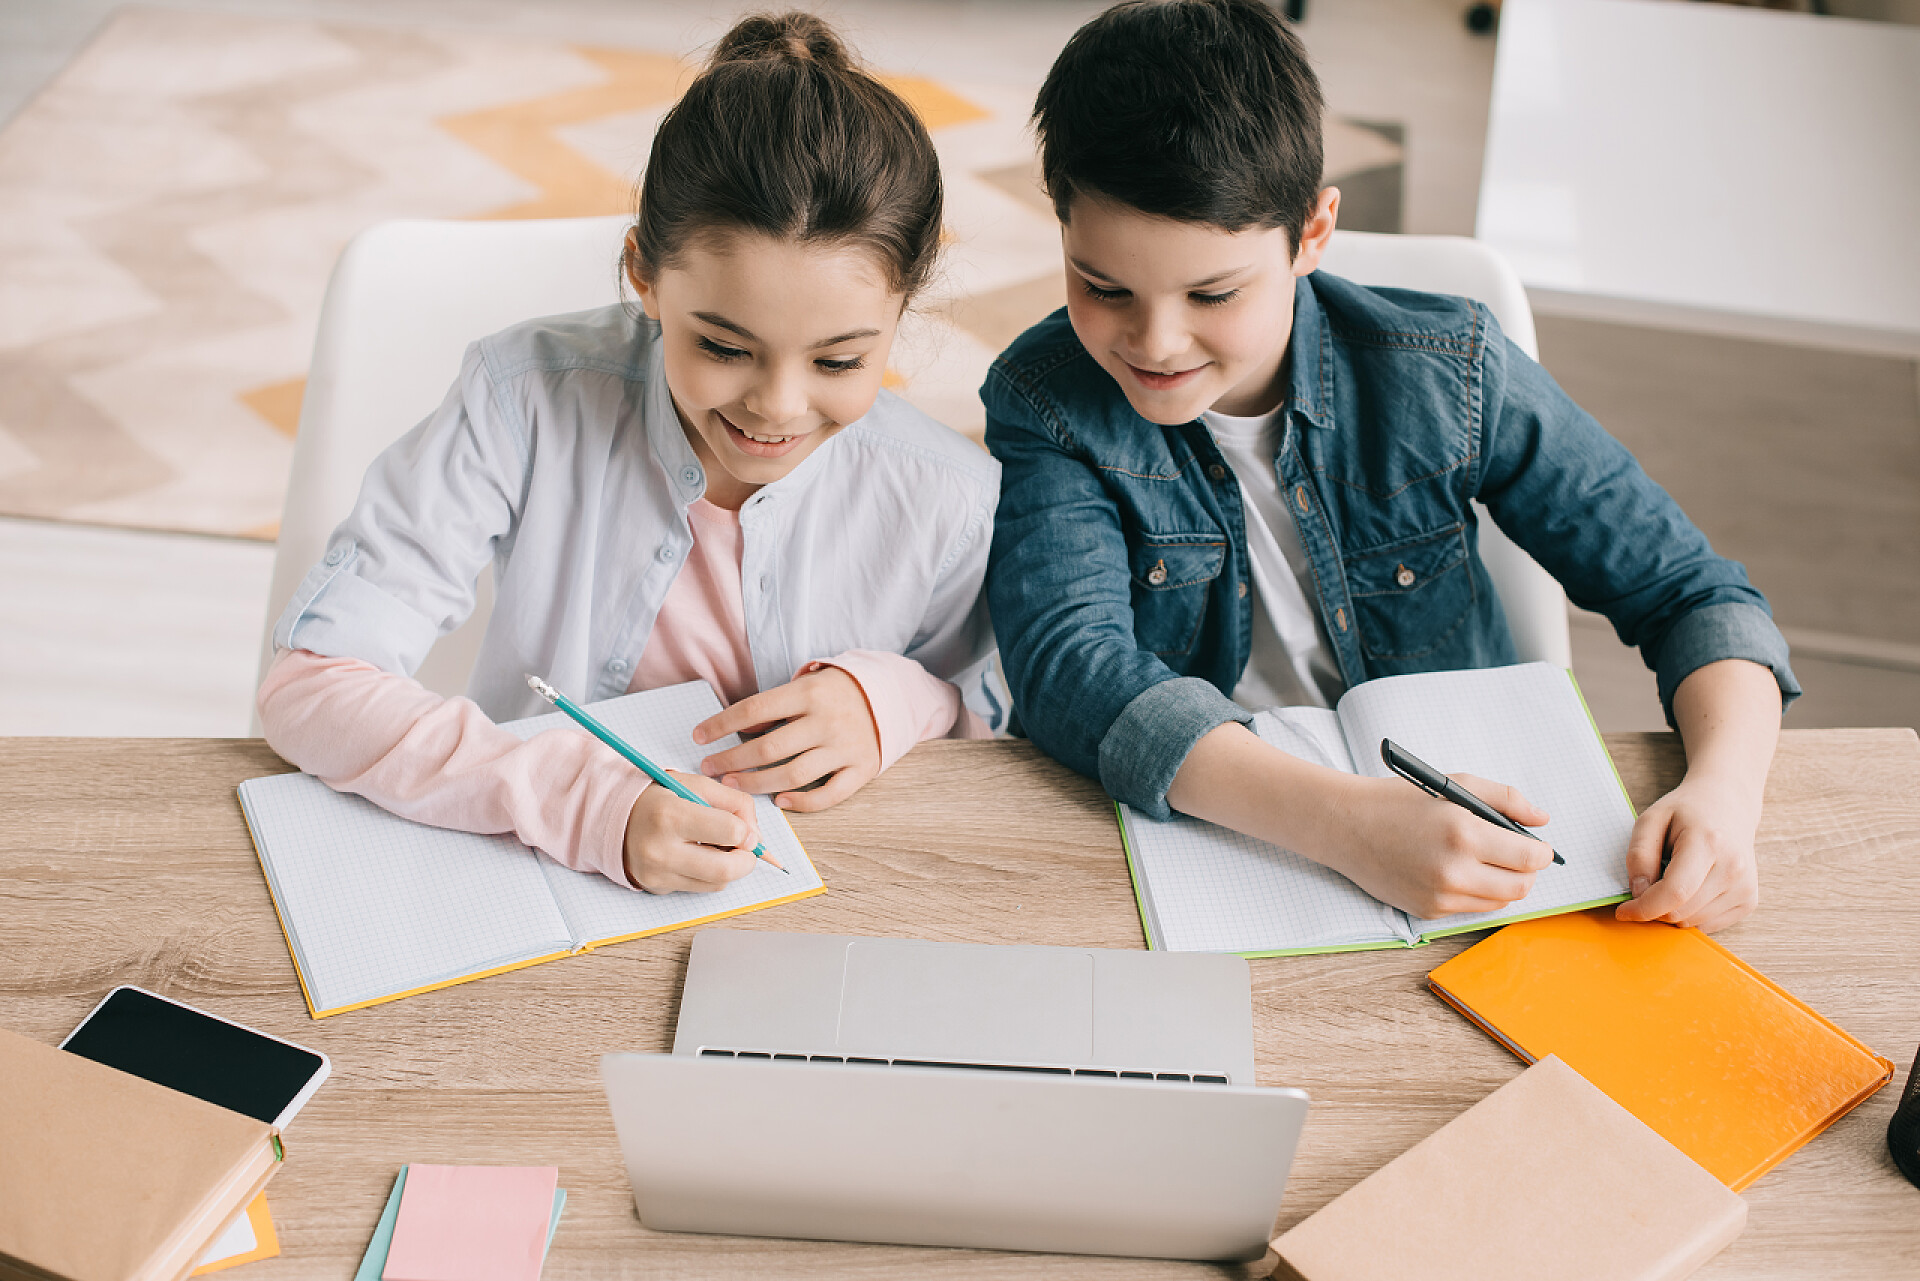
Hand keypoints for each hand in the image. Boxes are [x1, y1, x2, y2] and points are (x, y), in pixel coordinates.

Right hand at [622, 770, 759, 893]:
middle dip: (747, 860)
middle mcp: (660, 849)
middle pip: (726, 869)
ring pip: (717, 883)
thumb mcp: (695, 785)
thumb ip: (734, 802)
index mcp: (670, 815)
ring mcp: (657, 873)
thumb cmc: (659, 799)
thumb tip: (755, 835)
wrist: (615, 818)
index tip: (745, 828)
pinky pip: (700, 888)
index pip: (729, 831)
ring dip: (730, 868)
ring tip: (721, 848)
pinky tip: (702, 857)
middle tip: (746, 848)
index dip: (747, 831)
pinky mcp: (657, 888)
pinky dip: (711, 875)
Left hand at [692, 666, 881, 811]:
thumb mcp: (806, 686)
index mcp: (809, 693)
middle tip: (709, 769)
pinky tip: (779, 801)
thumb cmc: (836, 692)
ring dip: (757, 784)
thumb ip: (774, 707)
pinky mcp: (861, 769)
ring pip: (793, 775)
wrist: (891, 696)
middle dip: (732, 761)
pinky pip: (828, 794)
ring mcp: (845, 747)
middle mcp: (827, 721)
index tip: (698, 736)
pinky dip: (801, 802)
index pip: (754, 709)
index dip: (721, 724)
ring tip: (733, 785)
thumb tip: (740, 729)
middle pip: (769, 748)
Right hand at [1328, 773, 1556, 919]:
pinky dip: (1474, 891)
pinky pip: (1470, 908)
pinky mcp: (1428, 911)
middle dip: (1526, 870)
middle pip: (1521, 887)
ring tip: (1482, 859)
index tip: (1537, 846)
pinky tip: (1454, 869)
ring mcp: (1441, 896)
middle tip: (1514, 854)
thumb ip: (1505, 799)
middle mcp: (1455, 871)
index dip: (1542, 852)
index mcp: (1465, 834)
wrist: (1346, 825)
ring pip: (1499, 902)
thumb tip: (1541, 818)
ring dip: (1501, 882)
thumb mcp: (1454, 784)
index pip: (1531, 858)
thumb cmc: (1398, 800)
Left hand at [1613, 774, 1761, 931]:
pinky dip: (1689, 914)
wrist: (1729, 805)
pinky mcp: (1749, 901)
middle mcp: (1733, 868)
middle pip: (1681, 912)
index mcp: (1709, 843)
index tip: (1624, 911)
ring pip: (1693, 923)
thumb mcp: (1651, 820)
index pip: (1674, 892)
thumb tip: (1638, 894)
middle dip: (1654, 908)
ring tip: (1673, 878)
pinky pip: (1708, 925)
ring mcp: (1745, 887)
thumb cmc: (1687, 811)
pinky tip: (1690, 888)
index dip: (1643, 908)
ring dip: (1671, 910)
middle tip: (1647, 885)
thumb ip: (1639, 855)